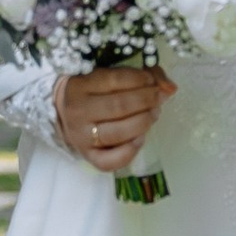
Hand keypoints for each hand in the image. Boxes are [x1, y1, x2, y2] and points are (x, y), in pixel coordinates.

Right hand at [56, 62, 175, 173]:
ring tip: (154, 114)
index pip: (114, 79)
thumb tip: (171, 87)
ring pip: (118, 133)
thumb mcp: (107, 75)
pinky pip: (111, 161)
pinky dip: (130, 151)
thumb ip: (141, 75)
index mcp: (79, 85)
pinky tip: (140, 138)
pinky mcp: (87, 156)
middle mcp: (77, 112)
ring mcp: (81, 137)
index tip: (151, 80)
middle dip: (146, 100)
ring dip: (144, 122)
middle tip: (159, 98)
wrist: (64, 112)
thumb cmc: (93, 90)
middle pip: (119, 106)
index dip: (140, 79)